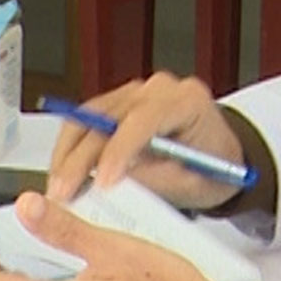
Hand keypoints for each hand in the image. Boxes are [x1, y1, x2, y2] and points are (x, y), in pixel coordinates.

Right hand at [46, 71, 246, 209]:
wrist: (223, 155)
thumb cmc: (216, 168)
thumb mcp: (195, 183)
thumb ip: (157, 181)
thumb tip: (115, 184)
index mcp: (186, 102)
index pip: (142, 119)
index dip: (118, 151)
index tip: (102, 182)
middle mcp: (159, 90)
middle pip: (107, 116)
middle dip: (81, 158)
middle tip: (64, 191)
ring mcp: (136, 93)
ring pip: (88, 115)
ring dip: (67, 151)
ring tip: (57, 185)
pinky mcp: (119, 102)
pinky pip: (86, 118)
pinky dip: (71, 145)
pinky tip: (63, 170)